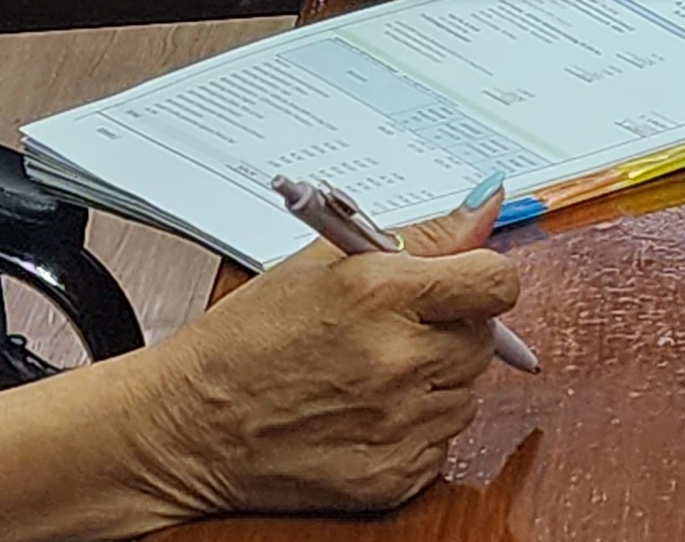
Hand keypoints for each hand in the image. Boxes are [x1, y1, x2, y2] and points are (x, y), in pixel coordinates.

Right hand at [116, 194, 520, 522]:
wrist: (188, 426)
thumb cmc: (247, 339)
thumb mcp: (323, 262)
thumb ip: (421, 236)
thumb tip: (487, 206)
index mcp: (381, 294)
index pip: (496, 282)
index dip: (483, 278)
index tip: (466, 283)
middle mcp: (397, 361)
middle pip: (484, 340)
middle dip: (452, 328)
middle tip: (397, 329)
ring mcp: (396, 426)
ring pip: (466, 394)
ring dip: (436, 381)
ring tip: (372, 373)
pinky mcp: (390, 478)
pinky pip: (441, 444)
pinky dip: (416, 429)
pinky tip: (367, 413)